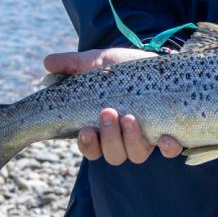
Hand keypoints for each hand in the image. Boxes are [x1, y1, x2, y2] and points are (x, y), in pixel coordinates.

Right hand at [43, 47, 182, 164]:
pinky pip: (169, 151)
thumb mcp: (97, 62)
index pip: (90, 149)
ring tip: (131, 118)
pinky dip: (168, 148)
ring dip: (132, 140)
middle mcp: (123, 139)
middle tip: (109, 113)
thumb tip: (47, 63)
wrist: (156, 62)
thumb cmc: (122, 68)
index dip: (88, 145)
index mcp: (102, 129)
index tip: (85, 130)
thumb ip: (73, 64)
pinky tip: (166, 139)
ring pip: (136, 155)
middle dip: (110, 138)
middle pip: (113, 155)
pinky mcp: (169, 134)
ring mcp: (146, 138)